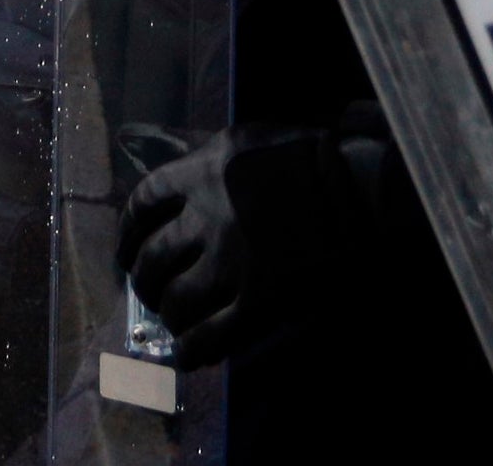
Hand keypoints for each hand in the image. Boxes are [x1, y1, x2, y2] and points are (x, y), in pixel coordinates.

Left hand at [113, 127, 338, 366]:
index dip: (127, 233)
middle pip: (152, 258)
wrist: (366, 189)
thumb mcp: (250, 139)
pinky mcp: (261, 300)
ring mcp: (234, 261)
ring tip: (175, 321)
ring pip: (176, 301)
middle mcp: (209, 216)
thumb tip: (163, 168)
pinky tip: (192, 354)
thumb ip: (206, 155)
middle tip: (152, 292)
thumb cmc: (313, 158)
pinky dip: (193, 350)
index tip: (126, 251)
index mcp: (205, 171)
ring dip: (169, 316)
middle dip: (144, 282)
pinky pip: (210, 336)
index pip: (144, 203)